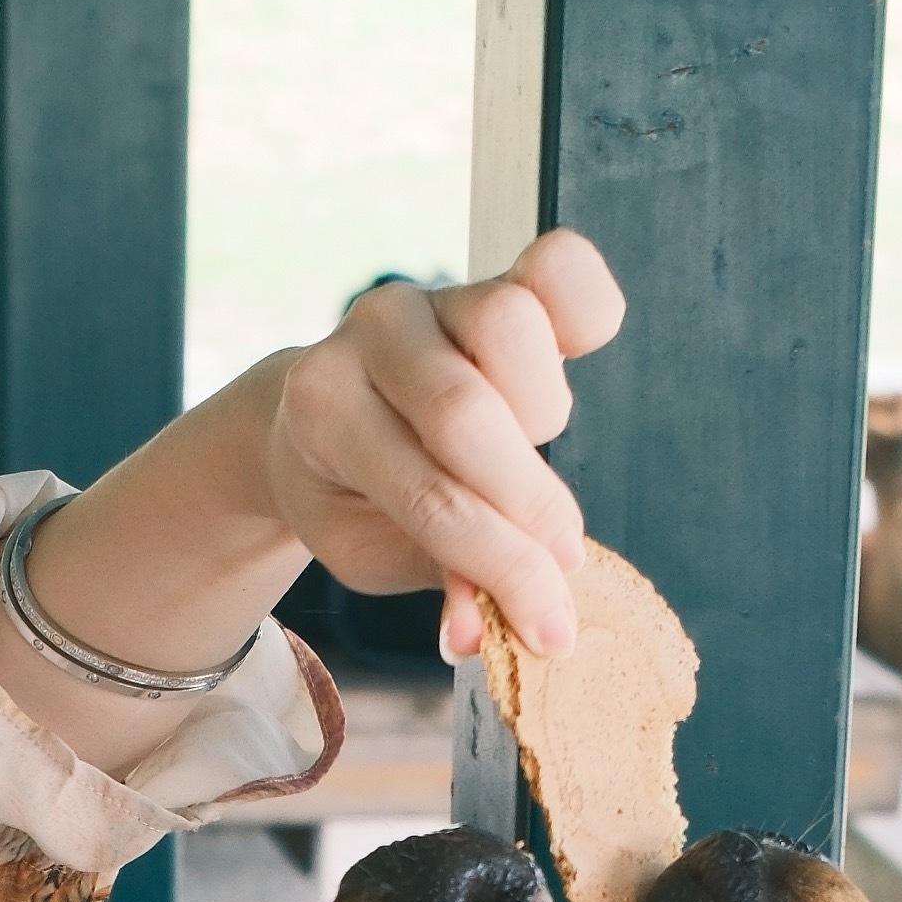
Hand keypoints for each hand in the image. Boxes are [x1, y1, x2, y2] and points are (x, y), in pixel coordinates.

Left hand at [263, 231, 626, 664]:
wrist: (313, 413)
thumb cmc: (353, 491)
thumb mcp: (371, 551)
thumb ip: (438, 577)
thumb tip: (489, 634)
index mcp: (324, 405)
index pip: (430, 496)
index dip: (502, 565)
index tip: (547, 627)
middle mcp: (371, 331)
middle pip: (468, 412)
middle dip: (528, 506)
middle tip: (559, 563)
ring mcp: (433, 295)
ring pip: (510, 325)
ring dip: (540, 411)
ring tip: (525, 458)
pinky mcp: (494, 276)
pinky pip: (564, 267)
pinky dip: (587, 312)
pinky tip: (580, 357)